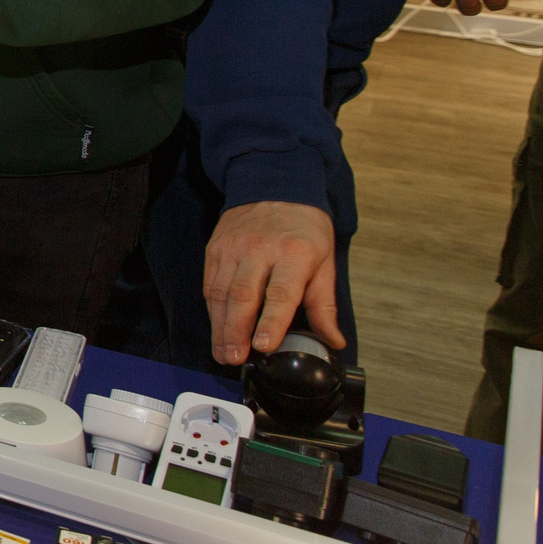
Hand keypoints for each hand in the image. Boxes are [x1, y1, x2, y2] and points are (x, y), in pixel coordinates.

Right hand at [203, 201, 341, 364]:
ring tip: (223, 353)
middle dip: (237, 330)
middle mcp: (260, 250)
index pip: (280, 293)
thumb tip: (332, 340)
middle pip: (243, 295)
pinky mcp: (215, 249)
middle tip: (235, 358)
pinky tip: (217, 329)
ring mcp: (233, 249)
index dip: (271, 321)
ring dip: (221, 326)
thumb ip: (323, 304)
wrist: (274, 186)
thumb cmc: (304, 228)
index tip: (264, 345)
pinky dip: (212, 310)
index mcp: (295, 254)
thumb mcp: (325, 261)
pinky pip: (210, 284)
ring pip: (221, 292)